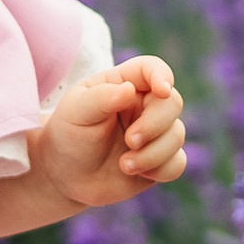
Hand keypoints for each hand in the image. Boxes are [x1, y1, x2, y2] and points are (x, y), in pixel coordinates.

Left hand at [33, 56, 187, 209]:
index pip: (151, 68)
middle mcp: (144, 106)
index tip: (161, 90)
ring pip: (177, 135)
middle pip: (172, 103)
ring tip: (124, 164)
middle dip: (155, 124)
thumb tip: (129, 89)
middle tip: (130, 140)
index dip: (162, 75)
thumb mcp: (75, 112)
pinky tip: (135, 173)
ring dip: (153, 154)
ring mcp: (154, 133)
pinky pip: (178, 163)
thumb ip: (100, 98)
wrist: (65, 175)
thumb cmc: (69, 134)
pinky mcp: (159, 160)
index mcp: (123, 84)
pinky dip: (160, 170)